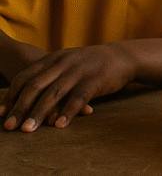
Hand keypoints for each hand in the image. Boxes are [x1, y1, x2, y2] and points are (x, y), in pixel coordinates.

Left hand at [1, 43, 136, 131]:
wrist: (123, 57)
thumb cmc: (92, 63)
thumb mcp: (68, 61)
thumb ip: (50, 73)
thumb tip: (26, 95)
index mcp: (54, 58)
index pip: (26, 76)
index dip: (11, 95)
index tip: (1, 113)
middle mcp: (64, 63)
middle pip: (36, 86)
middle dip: (20, 107)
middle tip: (9, 126)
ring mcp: (80, 71)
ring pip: (54, 93)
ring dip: (38, 113)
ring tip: (28, 130)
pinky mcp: (95, 80)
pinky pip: (78, 98)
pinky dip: (66, 112)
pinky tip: (58, 125)